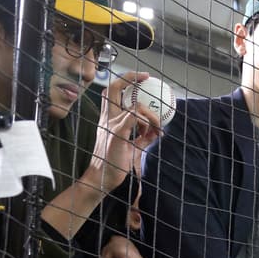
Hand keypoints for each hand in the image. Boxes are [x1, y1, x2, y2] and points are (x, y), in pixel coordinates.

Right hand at [90, 72, 162, 191]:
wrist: (101, 179)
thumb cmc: (114, 164)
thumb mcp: (131, 147)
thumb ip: (142, 137)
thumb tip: (155, 132)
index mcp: (109, 120)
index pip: (111, 92)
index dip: (125, 82)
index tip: (141, 79)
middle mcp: (108, 119)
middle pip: (113, 88)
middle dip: (129, 78)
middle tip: (146, 77)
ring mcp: (111, 126)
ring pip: (133, 106)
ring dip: (150, 115)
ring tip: (157, 130)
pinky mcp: (117, 135)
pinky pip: (133, 118)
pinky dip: (146, 122)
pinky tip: (153, 134)